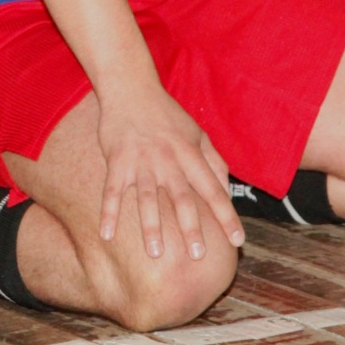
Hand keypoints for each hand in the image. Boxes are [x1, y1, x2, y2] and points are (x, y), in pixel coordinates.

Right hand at [97, 79, 244, 262]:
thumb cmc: (167, 114)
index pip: (213, 189)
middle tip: (198, 256)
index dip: (227, 215)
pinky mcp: (117, 162)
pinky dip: (109, 212)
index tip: (238, 241)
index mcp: (191, 154)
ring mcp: (141, 162)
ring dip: (151, 226)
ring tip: (155, 253)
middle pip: (182, 197)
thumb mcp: (198, 133)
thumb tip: (227, 191)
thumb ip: (214, 161)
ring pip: (148, 198)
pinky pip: (112, 191)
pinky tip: (107, 235)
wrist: (131, 88)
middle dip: (191, 226)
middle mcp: (168, 160)